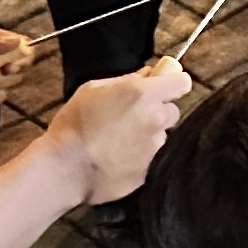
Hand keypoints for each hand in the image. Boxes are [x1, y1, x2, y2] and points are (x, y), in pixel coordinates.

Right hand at [50, 59, 190, 204]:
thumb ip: (126, 80)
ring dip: (147, 135)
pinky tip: (115, 157)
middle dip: (157, 111)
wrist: (64, 168)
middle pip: (172, 111)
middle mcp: (155, 120)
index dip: (173, 82)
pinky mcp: (149, 170)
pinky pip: (150, 157)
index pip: (182, 82)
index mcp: (144, 95)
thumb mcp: (92, 89)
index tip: (163, 85)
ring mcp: (154, 148)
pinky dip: (138, 156)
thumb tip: (147, 76)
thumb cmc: (74, 125)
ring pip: (160, 135)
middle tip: (132, 116)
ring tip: (118, 140)